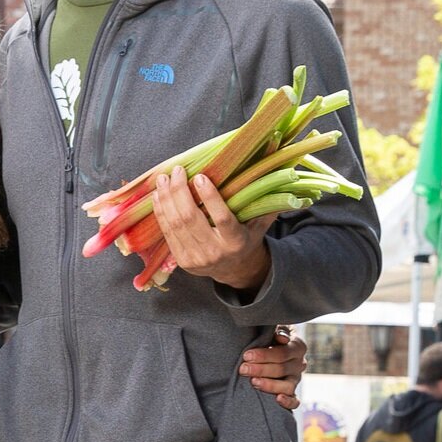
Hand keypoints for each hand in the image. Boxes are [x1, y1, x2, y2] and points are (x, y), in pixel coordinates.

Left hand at [154, 167, 271, 294]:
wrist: (234, 270)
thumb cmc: (247, 238)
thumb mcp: (260, 224)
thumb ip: (267, 202)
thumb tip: (283, 175)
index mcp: (236, 242)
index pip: (221, 218)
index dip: (210, 197)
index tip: (200, 176)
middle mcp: (214, 253)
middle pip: (191, 219)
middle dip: (180, 192)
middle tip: (177, 171)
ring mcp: (195, 259)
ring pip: (175, 224)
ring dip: (166, 199)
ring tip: (164, 178)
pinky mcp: (181, 261)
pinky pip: (167, 233)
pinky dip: (161, 212)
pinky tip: (158, 196)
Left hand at [238, 326, 307, 409]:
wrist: (270, 347)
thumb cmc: (269, 336)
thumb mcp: (273, 329)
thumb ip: (279, 330)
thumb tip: (282, 337)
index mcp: (297, 346)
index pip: (283, 353)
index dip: (264, 355)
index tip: (246, 355)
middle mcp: (299, 364)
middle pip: (282, 369)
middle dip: (260, 369)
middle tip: (243, 369)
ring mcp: (296, 379)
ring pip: (288, 386)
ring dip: (270, 385)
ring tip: (254, 382)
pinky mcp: (292, 393)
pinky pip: (295, 401)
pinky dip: (288, 402)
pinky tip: (277, 399)